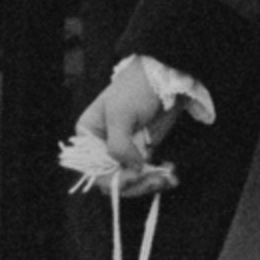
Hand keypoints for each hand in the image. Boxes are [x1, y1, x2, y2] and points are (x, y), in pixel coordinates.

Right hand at [75, 61, 179, 195]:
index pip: (93, 171)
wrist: (166, 74)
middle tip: (156, 180)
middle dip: (135, 184)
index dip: (112, 179)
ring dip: (149, 183)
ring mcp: (124, 150)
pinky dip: (157, 177)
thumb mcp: (121, 114)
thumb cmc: (137, 88)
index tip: (134, 177)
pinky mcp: (142, 151)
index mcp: (88, 137)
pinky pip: (145, 172)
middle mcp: (103, 148)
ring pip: (130, 180)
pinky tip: (171, 177)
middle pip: (112, 179)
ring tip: (168, 179)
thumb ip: (119, 145)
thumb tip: (131, 170)